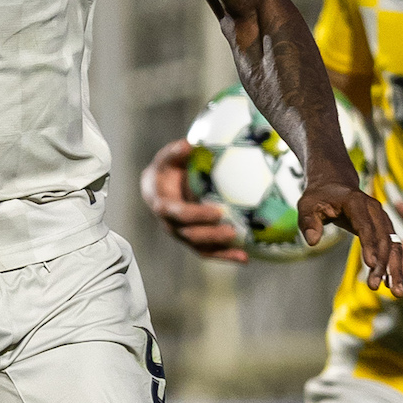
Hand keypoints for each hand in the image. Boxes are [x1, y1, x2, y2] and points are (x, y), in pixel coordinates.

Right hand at [139, 138, 248, 262]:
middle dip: (211, 236)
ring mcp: (181, 235)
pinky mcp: (192, 241)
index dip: (196, 215)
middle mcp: (170, 225)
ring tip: (242, 253)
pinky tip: (245, 257)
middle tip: (232, 231)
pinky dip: (225, 256)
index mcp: (162, 205)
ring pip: (200, 248)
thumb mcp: (167, 158)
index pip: (178, 214)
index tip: (217, 212)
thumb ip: (175, 152)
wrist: (157, 188)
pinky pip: (208, 252)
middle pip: (190, 235)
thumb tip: (188, 145)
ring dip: (221, 252)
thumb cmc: (165, 170)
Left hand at [298, 179, 402, 294]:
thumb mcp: (307, 205)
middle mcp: (374, 209)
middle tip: (375, 285)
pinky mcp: (384, 228)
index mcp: (356, 202)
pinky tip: (394, 283)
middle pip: (383, 238)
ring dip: (394, 268)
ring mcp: (382, 218)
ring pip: (394, 244)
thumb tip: (312, 241)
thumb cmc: (319, 197)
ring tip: (396, 291)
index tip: (371, 264)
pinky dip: (395, 265)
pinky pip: (394, 247)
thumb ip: (308, 222)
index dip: (369, 244)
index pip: (365, 225)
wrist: (334, 185)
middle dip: (381, 263)